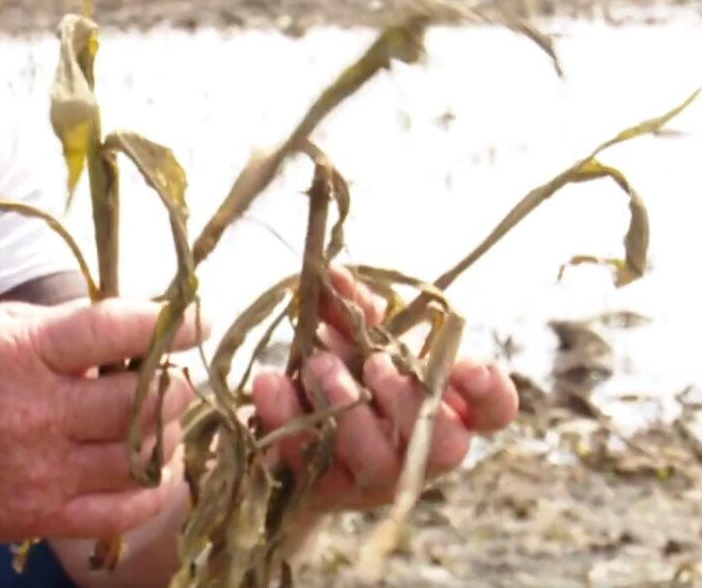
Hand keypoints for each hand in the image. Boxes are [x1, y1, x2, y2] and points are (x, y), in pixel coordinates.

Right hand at [0, 298, 207, 541]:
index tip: (199, 318)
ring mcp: (42, 473)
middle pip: (143, 400)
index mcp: (22, 355)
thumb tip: (134, 318)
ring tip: (159, 416)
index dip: (169, 322)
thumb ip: (63, 322)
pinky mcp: (41, 516)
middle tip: (171, 373)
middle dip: (174, 381)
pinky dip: (155, 486)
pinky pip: (124, 510)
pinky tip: (154, 464)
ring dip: (168, 431)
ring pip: (143, 455)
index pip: (113, 331)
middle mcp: (36, 416)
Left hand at [252, 267, 517, 510]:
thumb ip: (354, 307)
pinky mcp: (325, 491)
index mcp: (445, 408)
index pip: (493, 411)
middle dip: (407, 399)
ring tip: (316, 364)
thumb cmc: (343, 375)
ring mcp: (374, 479)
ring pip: (376, 459)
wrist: (291, 436)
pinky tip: (270, 382)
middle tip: (374, 364)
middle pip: (444, 445)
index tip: (470, 366)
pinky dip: (288, 417)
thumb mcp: (354, 338)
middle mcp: (419, 452)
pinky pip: (310, 464)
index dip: (492, 392)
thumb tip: (332, 273)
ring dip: (346, 405)